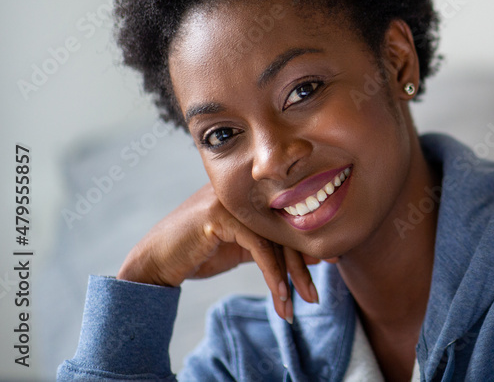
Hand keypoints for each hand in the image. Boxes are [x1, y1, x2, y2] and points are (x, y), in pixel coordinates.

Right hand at [117, 182, 318, 322]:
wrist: (156, 261)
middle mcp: (246, 191)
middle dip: (303, 265)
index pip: (290, 217)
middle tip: (315, 295)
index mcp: (254, 194)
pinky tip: (279, 294)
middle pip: (286, 227)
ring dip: (288, 277)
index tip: (332, 263)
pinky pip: (258, 246)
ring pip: (274, 238)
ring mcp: (233, 199)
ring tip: (293, 306)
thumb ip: (274, 247)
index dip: (310, 243)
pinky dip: (272, 273)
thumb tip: (313, 255)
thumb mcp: (245, 250)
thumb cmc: (201, 253)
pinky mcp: (220, 214)